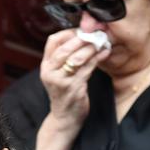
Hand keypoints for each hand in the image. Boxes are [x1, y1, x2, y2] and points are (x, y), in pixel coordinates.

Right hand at [34, 29, 110, 149]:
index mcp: (45, 66)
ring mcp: (60, 81)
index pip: (52, 41)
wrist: (64, 118)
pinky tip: (104, 53)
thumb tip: (84, 34)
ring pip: (76, 58)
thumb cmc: (65, 93)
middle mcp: (49, 73)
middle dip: (81, 39)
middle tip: (96, 33)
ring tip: (102, 42)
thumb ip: (66, 57)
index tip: (83, 30)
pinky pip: (87, 69)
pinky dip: (97, 59)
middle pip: (64, 49)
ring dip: (91, 48)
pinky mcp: (73, 89)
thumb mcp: (59, 74)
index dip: (68, 33)